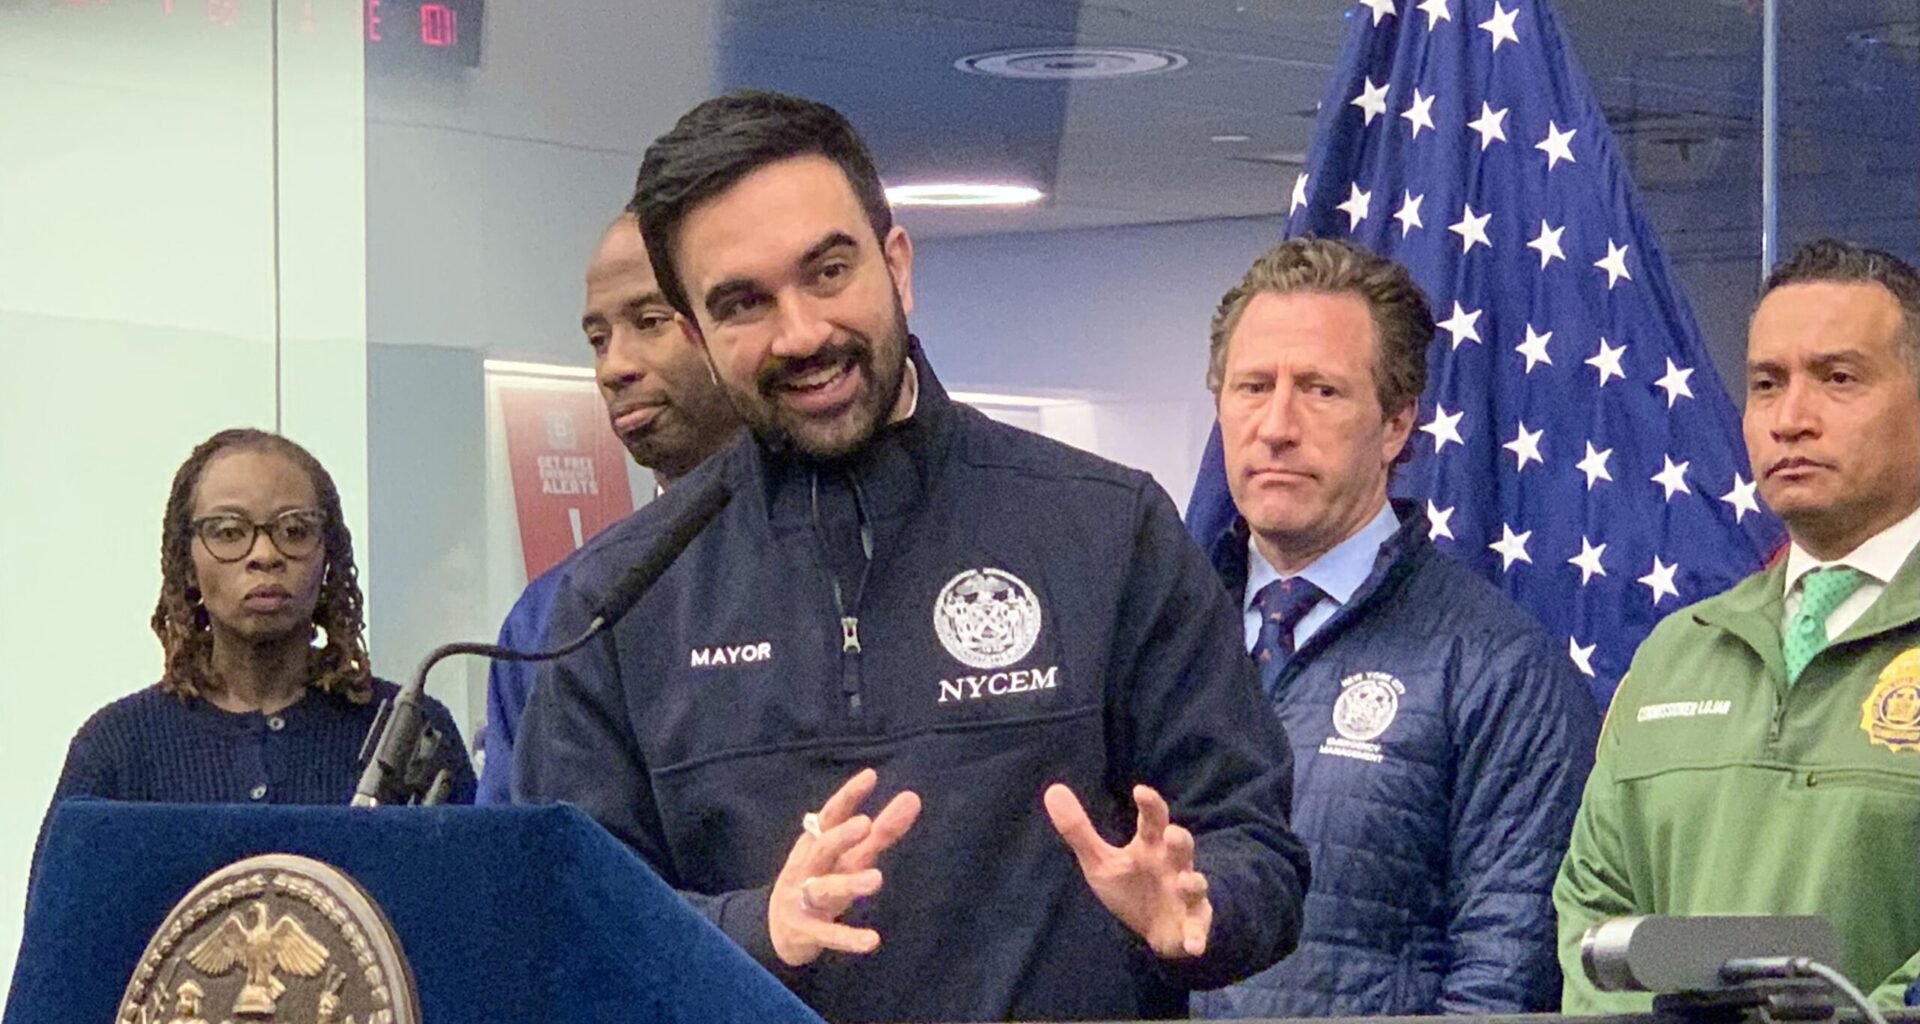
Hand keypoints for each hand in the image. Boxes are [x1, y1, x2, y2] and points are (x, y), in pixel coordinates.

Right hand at [768, 767, 921, 966]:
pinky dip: (848, 938)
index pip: (830, 815)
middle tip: (866, 825)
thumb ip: (881, 831)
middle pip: (823, 848)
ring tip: (876, 878)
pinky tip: (871, 941)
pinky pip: (829, 935)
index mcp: (816, 845)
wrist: (778, 928)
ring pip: (826, 889)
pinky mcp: (808, 932)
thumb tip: (913, 798)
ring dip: (849, 883)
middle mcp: (809, 869)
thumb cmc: (819, 879)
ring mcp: (804, 899)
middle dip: (841, 837)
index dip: (848, 796)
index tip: (870, 776)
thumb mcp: (847, 855)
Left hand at [1045, 782, 1211, 958]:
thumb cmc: (1131, 886)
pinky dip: (1197, 937)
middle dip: (1180, 840)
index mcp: (1151, 846)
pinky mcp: (1192, 924)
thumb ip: (1078, 830)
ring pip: (1195, 885)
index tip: (1140, 791)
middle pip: (1181, 847)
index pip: (1153, 820)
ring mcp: (1186, 894)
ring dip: (1193, 884)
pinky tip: (1193, 946)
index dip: (1150, 805)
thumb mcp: (1101, 861)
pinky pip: (1197, 930)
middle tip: (1172, 833)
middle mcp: (1173, 866)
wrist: (1156, 928)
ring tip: (1186, 882)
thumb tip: (1052, 789)